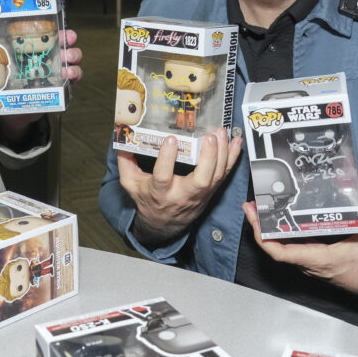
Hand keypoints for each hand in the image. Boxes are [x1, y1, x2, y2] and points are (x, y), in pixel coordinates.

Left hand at [0, 29, 82, 143]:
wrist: (13, 112)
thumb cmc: (6, 86)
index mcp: (35, 51)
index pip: (50, 37)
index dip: (60, 32)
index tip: (64, 31)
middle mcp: (49, 59)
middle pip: (65, 47)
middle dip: (70, 44)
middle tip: (68, 46)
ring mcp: (57, 74)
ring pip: (72, 62)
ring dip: (73, 61)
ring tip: (68, 66)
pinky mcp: (60, 89)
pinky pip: (72, 82)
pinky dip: (74, 77)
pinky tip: (69, 78)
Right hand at [120, 128, 242, 245]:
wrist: (164, 223)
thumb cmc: (148, 199)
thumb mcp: (131, 183)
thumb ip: (125, 161)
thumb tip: (121, 136)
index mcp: (160, 193)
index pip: (163, 177)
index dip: (167, 159)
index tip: (170, 140)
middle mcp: (183, 195)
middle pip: (201, 180)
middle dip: (208, 158)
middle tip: (209, 137)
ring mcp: (200, 194)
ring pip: (216, 176)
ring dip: (222, 154)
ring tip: (221, 133)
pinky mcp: (211, 191)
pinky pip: (224, 175)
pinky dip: (232, 158)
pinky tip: (236, 142)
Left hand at [244, 181, 357, 299]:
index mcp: (322, 258)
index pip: (284, 254)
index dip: (265, 241)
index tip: (256, 223)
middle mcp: (311, 264)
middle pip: (276, 250)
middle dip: (260, 229)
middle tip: (251, 206)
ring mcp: (311, 265)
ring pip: (282, 250)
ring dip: (268, 232)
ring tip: (259, 209)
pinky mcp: (313, 263)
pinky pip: (291, 251)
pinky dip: (280, 236)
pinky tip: (277, 220)